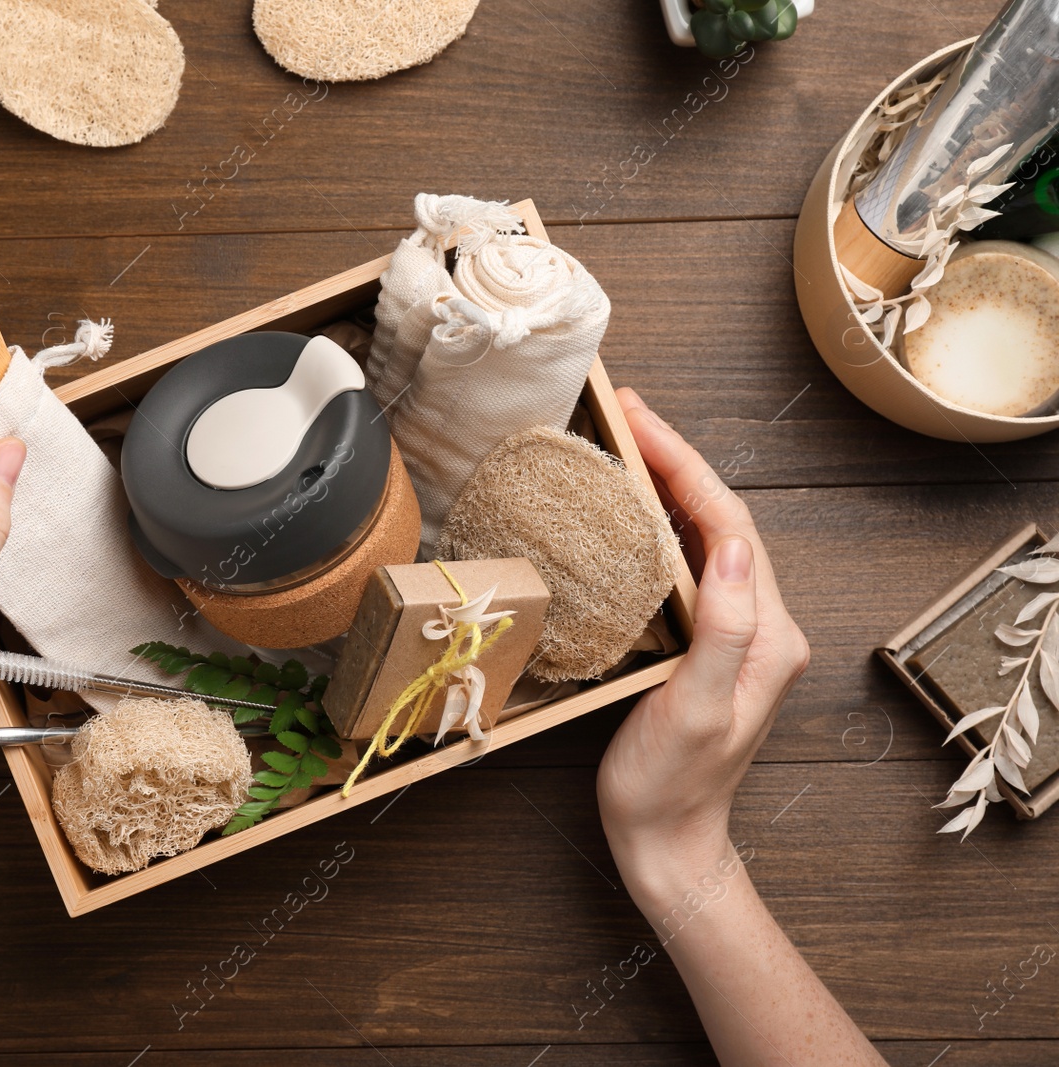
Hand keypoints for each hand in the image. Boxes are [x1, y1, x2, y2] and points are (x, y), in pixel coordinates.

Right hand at [597, 388, 808, 909]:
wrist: (667, 842)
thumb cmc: (671, 785)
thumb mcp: (697, 709)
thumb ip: (725, 628)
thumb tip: (733, 547)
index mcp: (768, 634)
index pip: (729, 524)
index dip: (682, 464)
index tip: (637, 420)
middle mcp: (762, 626)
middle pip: (719, 519)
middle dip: (673, 459)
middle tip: (623, 414)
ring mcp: (735, 634)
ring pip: (703, 536)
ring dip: (665, 485)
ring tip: (622, 445)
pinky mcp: (706, 645)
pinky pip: (685, 566)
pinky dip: (656, 525)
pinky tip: (626, 513)